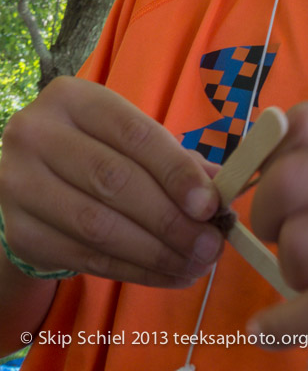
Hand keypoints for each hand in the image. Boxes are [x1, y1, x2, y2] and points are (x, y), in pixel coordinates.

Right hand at [0, 77, 223, 287]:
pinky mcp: (19, 231)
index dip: (176, 170)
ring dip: (156, 252)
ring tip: (196, 264)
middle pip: (114, 180)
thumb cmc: (96, 149)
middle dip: (170, 219)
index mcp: (73, 98)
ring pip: (98, 225)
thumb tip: (222, 187)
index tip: (210, 204)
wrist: (33, 181)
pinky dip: (134, 271)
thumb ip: (174, 158)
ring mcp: (20, 183)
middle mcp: (37, 133)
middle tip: (210, 244)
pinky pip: (85, 257)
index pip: (133, 133)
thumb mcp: (131, 139)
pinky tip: (169, 275)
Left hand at [250, 100, 307, 347]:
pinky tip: (272, 329)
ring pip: (303, 240)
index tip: (254, 191)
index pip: (299, 123)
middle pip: (289, 180)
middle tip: (282, 242)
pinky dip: (290, 321)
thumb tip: (266, 174)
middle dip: (265, 219)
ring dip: (291, 272)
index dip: (261, 160)